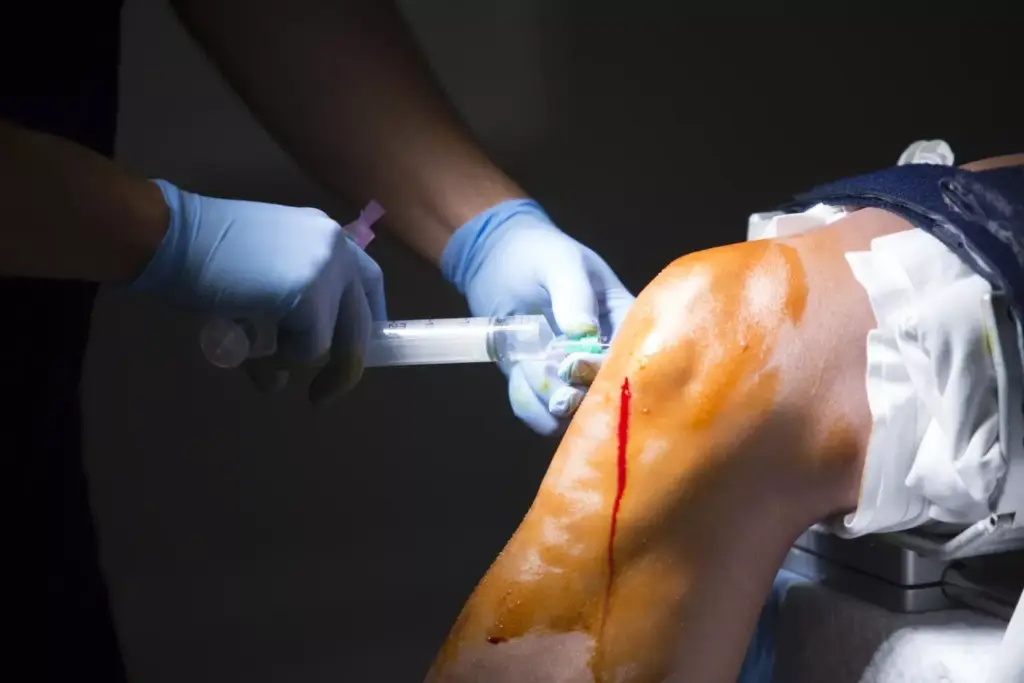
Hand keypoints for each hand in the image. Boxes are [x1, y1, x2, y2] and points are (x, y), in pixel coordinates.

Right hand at [129, 179, 385, 403]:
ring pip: (331, 343)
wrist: (170, 238)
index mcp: (324, 235)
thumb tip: (282, 377)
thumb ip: (284, 315)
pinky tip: (246, 340)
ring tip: (249, 351)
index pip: (369, 281)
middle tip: (322, 396)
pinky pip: (307, 349)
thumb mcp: (258, 276)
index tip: (359, 349)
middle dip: (346, 368)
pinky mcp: (309, 297)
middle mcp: (336, 249)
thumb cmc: (200, 258)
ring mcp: (327, 271)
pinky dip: (276, 358)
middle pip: (360, 323)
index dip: (368, 320)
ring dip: (288, 360)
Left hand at [442, 199, 634, 433]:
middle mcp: (603, 355)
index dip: (605, 370)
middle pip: (604, 396)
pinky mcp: (542, 386)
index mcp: (623, 322)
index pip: (630, 358)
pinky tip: (517, 375)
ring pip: (571, 414)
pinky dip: (527, 404)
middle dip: (575, 395)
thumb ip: (574, 293)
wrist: (494, 258)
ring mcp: (572, 376)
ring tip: (525, 368)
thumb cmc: (537, 252)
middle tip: (551, 381)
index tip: (573, 363)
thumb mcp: (560, 261)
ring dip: (545, 400)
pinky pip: (540, 414)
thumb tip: (584, 333)